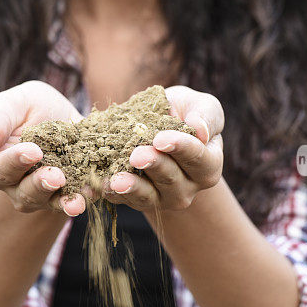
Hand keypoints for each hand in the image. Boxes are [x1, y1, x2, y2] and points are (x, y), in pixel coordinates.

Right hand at [0, 81, 86, 216]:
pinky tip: (97, 192)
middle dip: (41, 185)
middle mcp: (18, 186)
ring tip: (78, 201)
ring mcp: (45, 195)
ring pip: (51, 203)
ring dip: (65, 202)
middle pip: (25, 194)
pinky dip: (89, 197)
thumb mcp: (13, 104)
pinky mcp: (70, 194)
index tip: (33, 152)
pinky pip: (78, 199)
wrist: (62, 115)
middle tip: (56, 176)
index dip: (15, 162)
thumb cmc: (28, 108)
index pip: (0, 169)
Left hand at [105, 85, 223, 210]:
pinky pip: (123, 200)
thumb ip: (205, 115)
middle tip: (136, 155)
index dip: (181, 148)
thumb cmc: (184, 112)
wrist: (157, 124)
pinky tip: (98, 185)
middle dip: (153, 166)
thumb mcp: (200, 105)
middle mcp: (188, 188)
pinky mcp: (137, 201)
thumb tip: (200, 130)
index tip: (161, 139)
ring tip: (117, 180)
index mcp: (208, 166)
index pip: (199, 159)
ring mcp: (162, 198)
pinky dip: (109, 193)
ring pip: (147, 196)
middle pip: (171, 179)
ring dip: (131, 188)